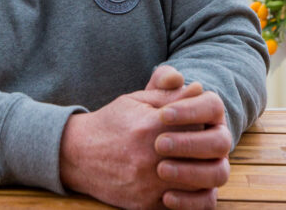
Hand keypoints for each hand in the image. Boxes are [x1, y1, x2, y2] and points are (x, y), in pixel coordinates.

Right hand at [58, 73, 200, 209]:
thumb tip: (199, 88)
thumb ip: (169, 94)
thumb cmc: (112, 122)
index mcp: (151, 126)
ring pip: (198, 183)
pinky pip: (182, 205)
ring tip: (198, 161)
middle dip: (207, 147)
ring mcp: (148, 184)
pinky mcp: (145, 204)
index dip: (203, 121)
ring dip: (203, 171)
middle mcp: (150, 157)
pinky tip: (185, 180)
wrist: (78, 155)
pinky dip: (189, 194)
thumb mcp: (137, 100)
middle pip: (202, 155)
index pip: (197, 123)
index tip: (201, 120)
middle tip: (204, 143)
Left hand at [152, 88, 231, 209]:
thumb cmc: (144, 117)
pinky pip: (208, 202)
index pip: (213, 106)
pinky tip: (165, 196)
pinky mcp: (204, 193)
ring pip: (219, 173)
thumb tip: (174, 78)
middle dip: (191, 143)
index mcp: (209, 113)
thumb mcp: (149, 97)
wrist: (130, 150)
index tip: (163, 115)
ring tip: (160, 169)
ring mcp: (214, 168)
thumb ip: (161, 83)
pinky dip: (190, 201)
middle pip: (221, 141)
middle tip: (159, 144)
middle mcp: (217, 140)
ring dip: (191, 172)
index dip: (191, 110)